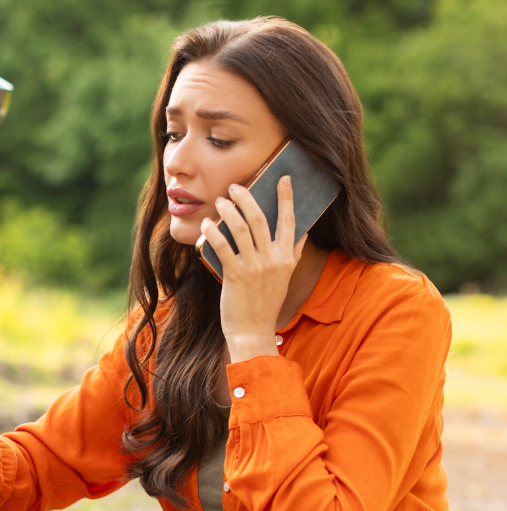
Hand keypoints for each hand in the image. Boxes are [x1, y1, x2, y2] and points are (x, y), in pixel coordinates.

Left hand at [199, 176, 306, 362]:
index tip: (284, 178)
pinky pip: (223, 248)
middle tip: (235, 186)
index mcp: (286, 258)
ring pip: (241, 230)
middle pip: (261, 219)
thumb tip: (304, 232)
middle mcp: (273, 260)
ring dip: (229, 211)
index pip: (290, 221)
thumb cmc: (265, 303)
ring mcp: (254, 268)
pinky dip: (214, 233)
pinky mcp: (235, 276)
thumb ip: (293, 253)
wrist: (252, 332)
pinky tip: (207, 224)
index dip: (287, 198)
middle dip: (247, 198)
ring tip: (220, 201)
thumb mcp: (285, 278)